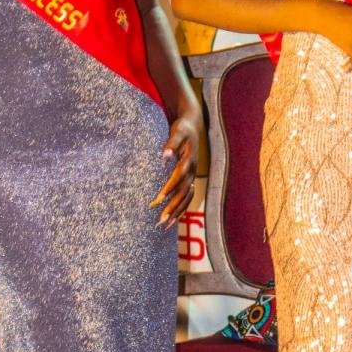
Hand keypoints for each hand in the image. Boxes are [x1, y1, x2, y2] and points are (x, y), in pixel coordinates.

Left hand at [151, 109, 200, 227]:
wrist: (193, 125)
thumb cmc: (182, 129)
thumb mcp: (178, 131)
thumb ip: (172, 143)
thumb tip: (166, 156)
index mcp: (189, 160)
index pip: (179, 177)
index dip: (170, 188)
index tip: (158, 199)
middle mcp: (192, 170)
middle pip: (184, 192)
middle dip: (173, 206)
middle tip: (161, 220)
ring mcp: (193, 176)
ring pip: (187, 197)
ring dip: (177, 211)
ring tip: (165, 225)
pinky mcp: (191, 178)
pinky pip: (188, 197)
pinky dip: (182, 208)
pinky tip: (173, 220)